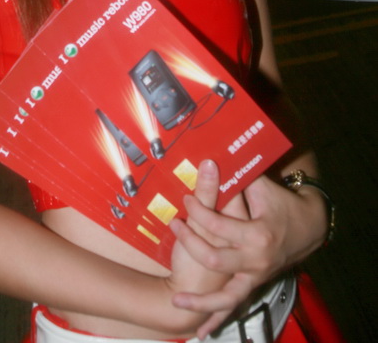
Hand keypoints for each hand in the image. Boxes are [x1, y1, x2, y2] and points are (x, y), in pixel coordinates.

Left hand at [170, 172, 325, 337]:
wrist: (310, 227)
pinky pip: (234, 306)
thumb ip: (237, 177)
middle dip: (190, 243)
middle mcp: (256, 260)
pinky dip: (217, 318)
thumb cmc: (283, 204)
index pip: (217, 224)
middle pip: (214, 258)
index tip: (185, 198)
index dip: (198, 210)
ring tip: (177, 299)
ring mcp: (255, 276)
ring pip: (226, 297)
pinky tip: (201, 332)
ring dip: (201, 301)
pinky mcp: (254, 284)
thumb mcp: (262, 188)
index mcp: (257, 234)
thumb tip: (210, 160)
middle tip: (175, 226)